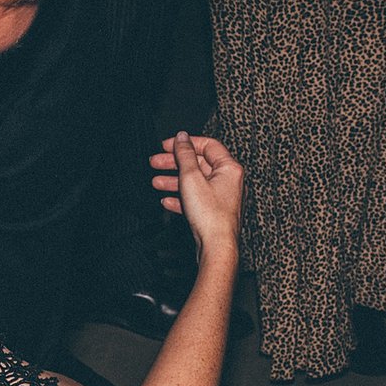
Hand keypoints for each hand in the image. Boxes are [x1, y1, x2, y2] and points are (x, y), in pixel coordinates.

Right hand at [150, 131, 242, 258]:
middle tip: (156, 162)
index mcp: (229, 168)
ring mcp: (221, 197)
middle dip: (175, 163)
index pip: (208, 145)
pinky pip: (196, 199)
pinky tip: (167, 201)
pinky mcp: (214, 212)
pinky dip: (181, 198)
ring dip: (174, 181)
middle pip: (198, 164)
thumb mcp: (191, 178)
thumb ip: (185, 155)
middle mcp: (228, 181)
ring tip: (156, 182)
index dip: (185, 143)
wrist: (216, 247)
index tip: (168, 145)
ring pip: (195, 182)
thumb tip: (182, 138)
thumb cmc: (210, 216)